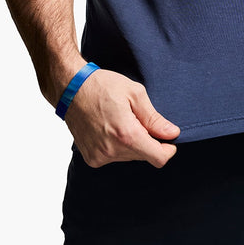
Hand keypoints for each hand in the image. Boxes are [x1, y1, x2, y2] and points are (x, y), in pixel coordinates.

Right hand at [64, 68, 180, 167]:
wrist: (71, 89)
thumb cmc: (103, 86)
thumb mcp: (135, 94)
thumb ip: (154, 118)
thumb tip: (172, 133)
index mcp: (127, 135)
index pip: (158, 158)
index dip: (168, 149)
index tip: (167, 137)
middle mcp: (112, 151)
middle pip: (144, 156)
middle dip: (148, 140)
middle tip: (138, 119)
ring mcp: (99, 156)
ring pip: (129, 157)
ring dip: (132, 143)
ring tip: (121, 120)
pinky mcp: (91, 158)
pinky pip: (114, 157)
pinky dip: (118, 146)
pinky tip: (110, 128)